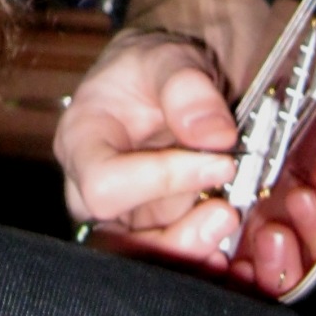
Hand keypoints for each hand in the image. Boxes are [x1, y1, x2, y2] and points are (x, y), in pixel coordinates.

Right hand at [55, 23, 315, 293]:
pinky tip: (232, 249)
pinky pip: (172, 255)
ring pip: (145, 258)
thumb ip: (187, 89)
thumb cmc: (155, 65)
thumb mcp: (169, 57)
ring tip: (231, 223)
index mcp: (82, 142)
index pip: (105, 184)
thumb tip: (215, 137)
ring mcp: (124, 214)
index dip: (160, 180)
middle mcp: (93, 188)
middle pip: (118, 241)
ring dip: (192, 251)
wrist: (171, 78)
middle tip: (228, 213)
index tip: (221, 160)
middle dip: (175, 238)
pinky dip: (203, 256)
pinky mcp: (155, 227)